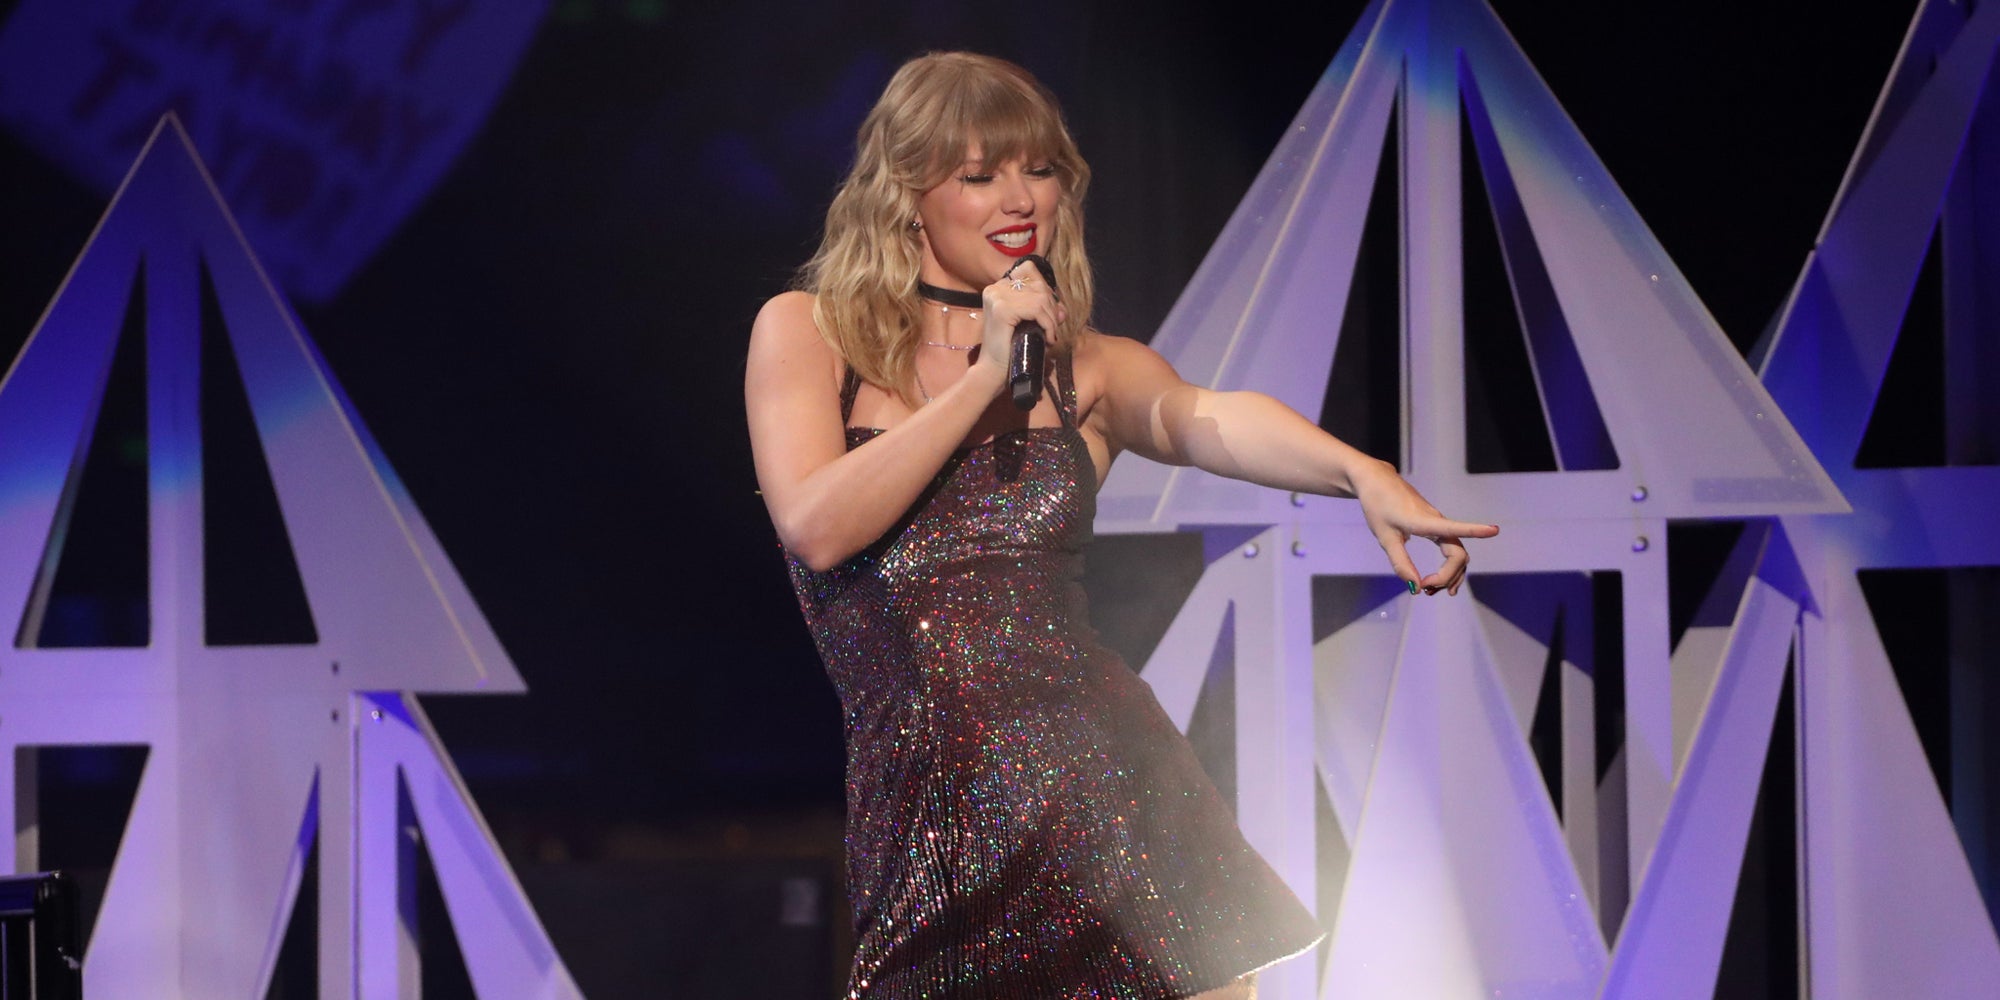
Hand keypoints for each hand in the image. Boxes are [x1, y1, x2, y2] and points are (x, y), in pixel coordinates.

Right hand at [975, 263, 1063, 378]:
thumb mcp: (1030, 324)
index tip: (1048, 313)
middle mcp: (995, 288)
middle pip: (1038, 284)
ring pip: (1040, 298)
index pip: (1029, 270)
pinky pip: (1037, 309)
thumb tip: (1062, 310)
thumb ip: (1045, 311)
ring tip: (1049, 336)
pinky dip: (1048, 325)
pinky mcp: (1002, 309)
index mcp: (999, 288)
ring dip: (1051, 319)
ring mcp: (997, 297)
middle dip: (1051, 308)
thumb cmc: (1011, 348)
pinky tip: (1047, 339)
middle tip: (1051, 330)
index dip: (1045, 290)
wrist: (994, 371)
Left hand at [1351, 461, 1497, 595]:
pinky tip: (1438, 582)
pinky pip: (1449, 549)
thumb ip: (1400, 562)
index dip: (1475, 530)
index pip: (1455, 528)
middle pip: (1458, 554)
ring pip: (1456, 554)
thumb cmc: (1377, 506)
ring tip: (1430, 591)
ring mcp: (1438, 523)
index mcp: (1425, 522)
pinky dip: (1447, 567)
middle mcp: (1437, 522)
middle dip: (1447, 577)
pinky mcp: (1434, 525)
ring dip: (1449, 575)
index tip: (1494, 530)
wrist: (1376, 481)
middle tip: (1426, 591)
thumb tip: (1415, 587)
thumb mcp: (1385, 537)